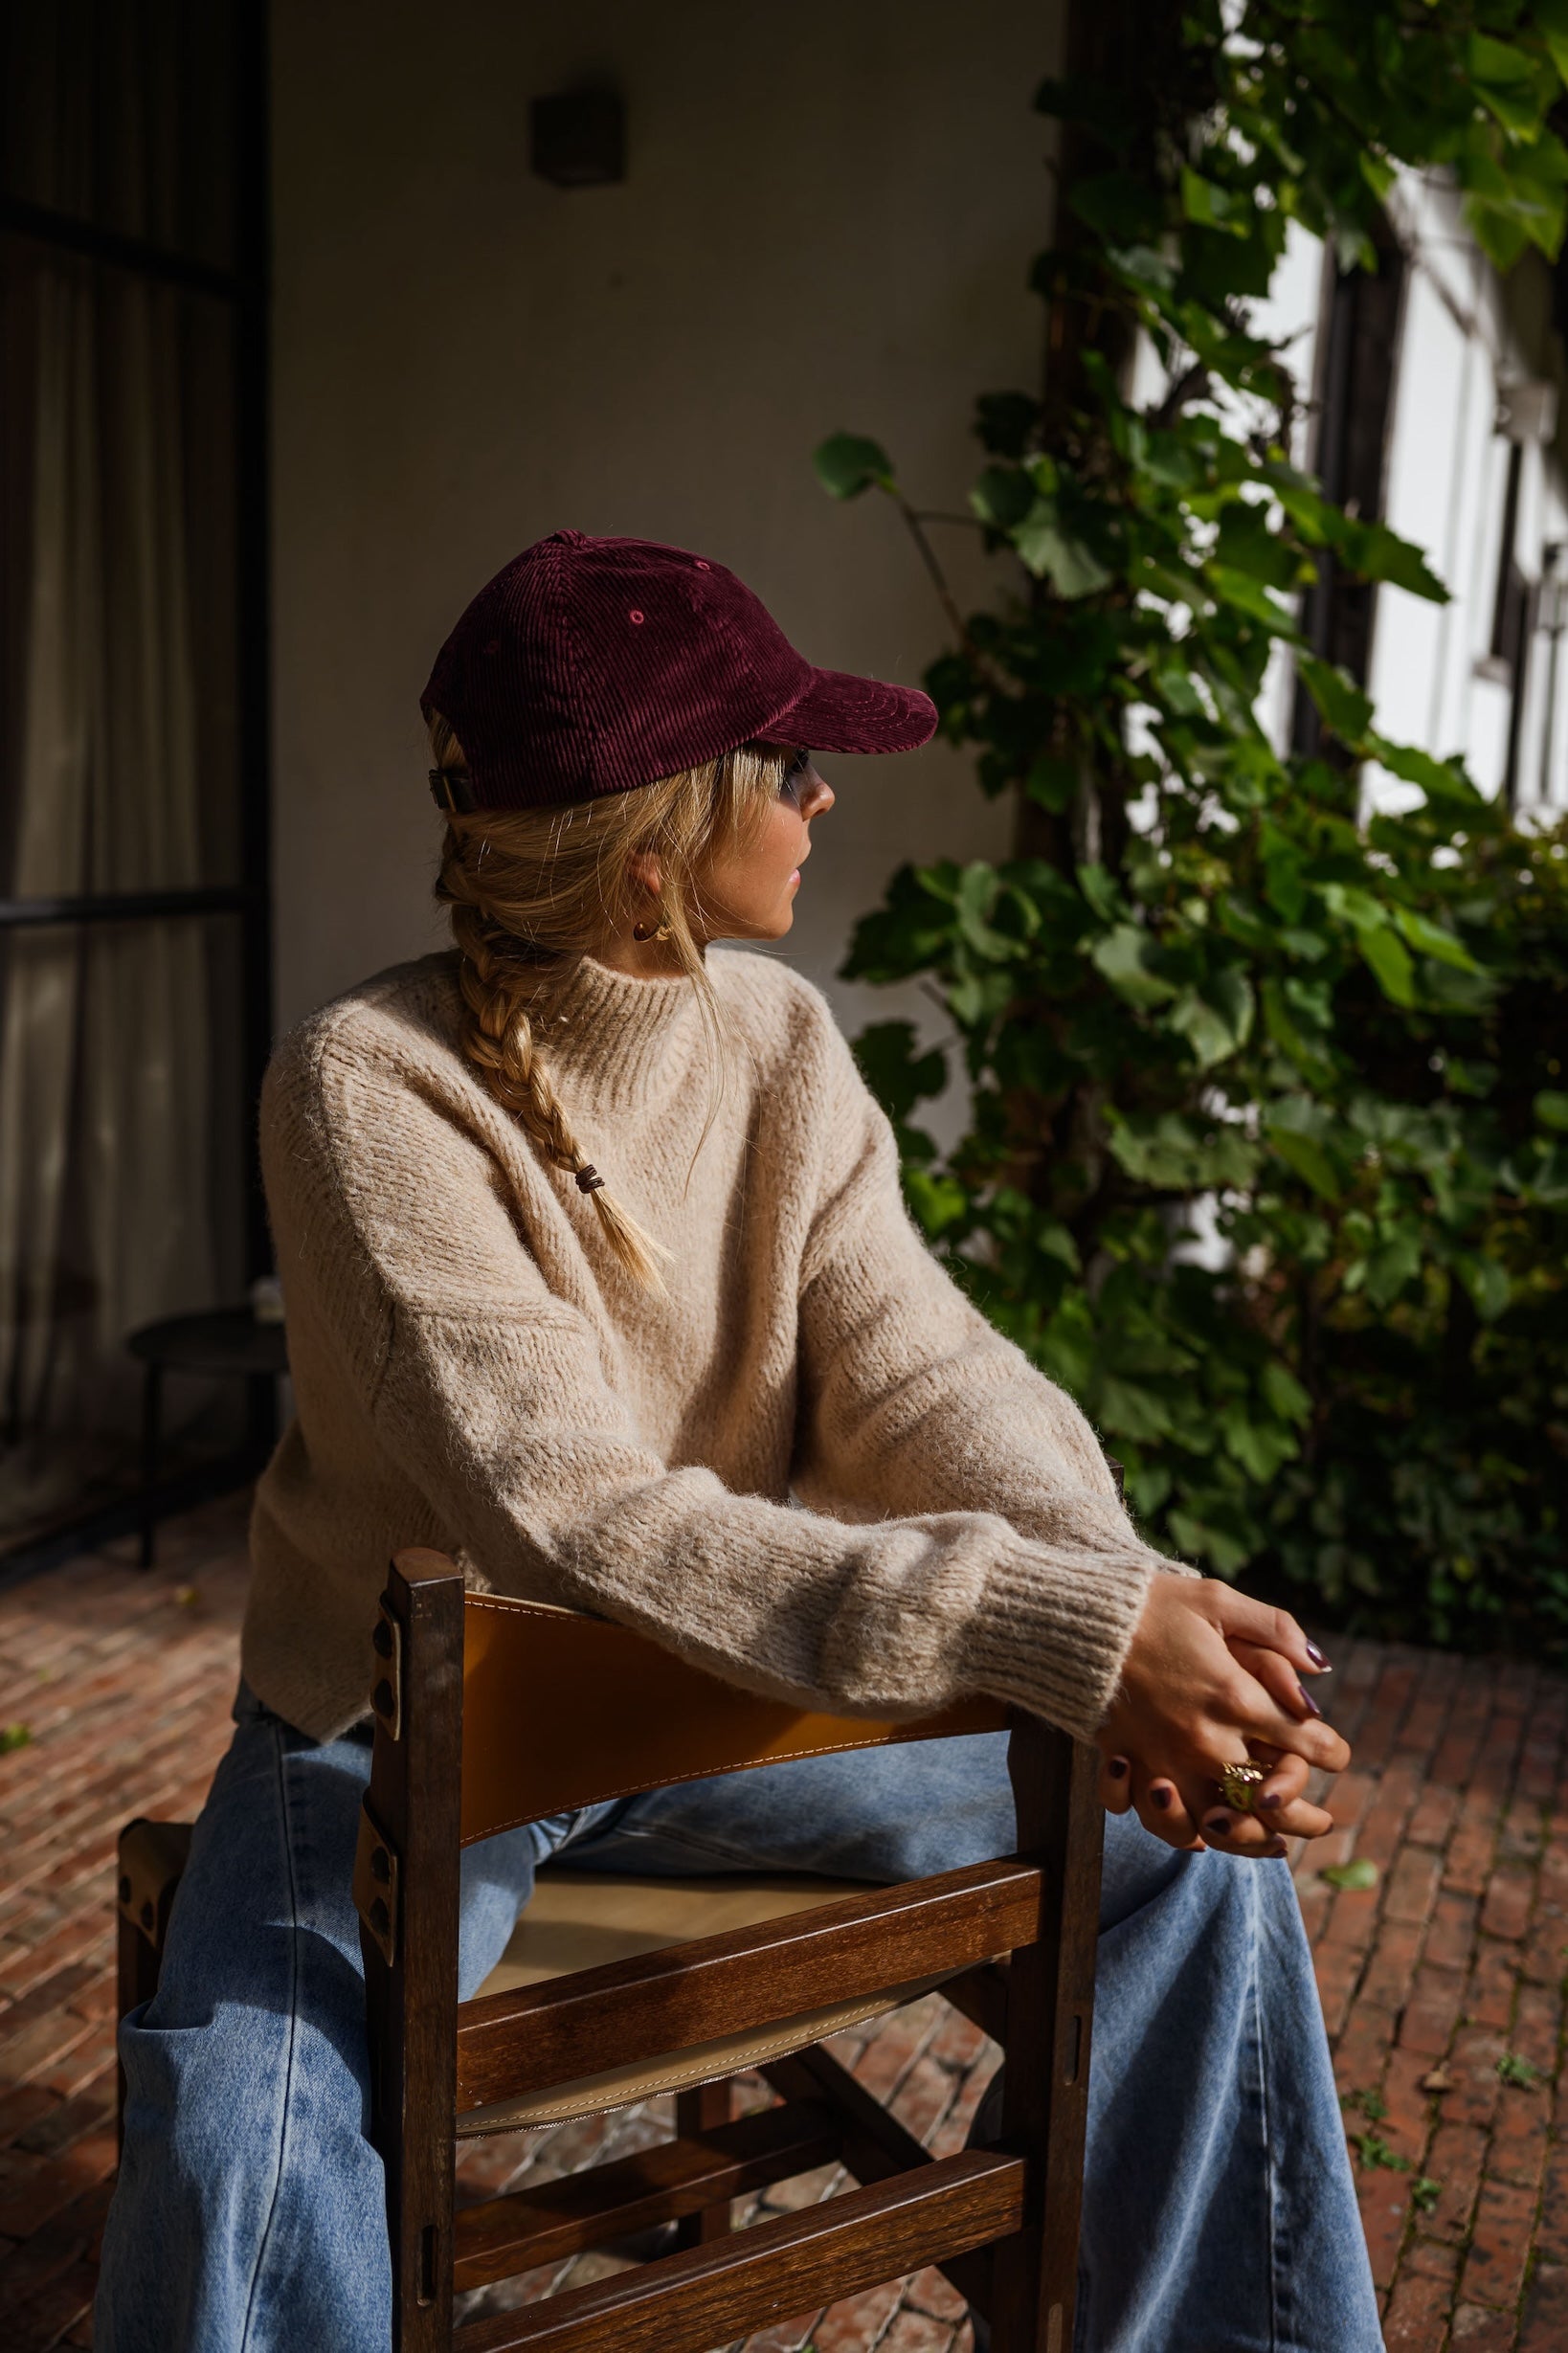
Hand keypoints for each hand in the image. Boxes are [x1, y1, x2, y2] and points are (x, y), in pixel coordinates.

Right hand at [1095, 1576, 1347, 1856]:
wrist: (1074, 1621)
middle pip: (1271, 1798)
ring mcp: (1167, 1761)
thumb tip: (1320, 1666)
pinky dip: (1189, 1834)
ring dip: (1253, 1839)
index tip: (1337, 1755)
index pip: (1305, 1742)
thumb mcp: (1216, 1598)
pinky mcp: (1132, 1769)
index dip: (1331, 1752)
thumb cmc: (1150, 1604)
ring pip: (1223, 1823)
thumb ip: (1275, 1629)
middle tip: (1323, 1823)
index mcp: (1235, 1696)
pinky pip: (1165, 1822)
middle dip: (1304, 1815)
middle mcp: (1206, 1739)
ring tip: (1274, 1844)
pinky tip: (1207, 1835)